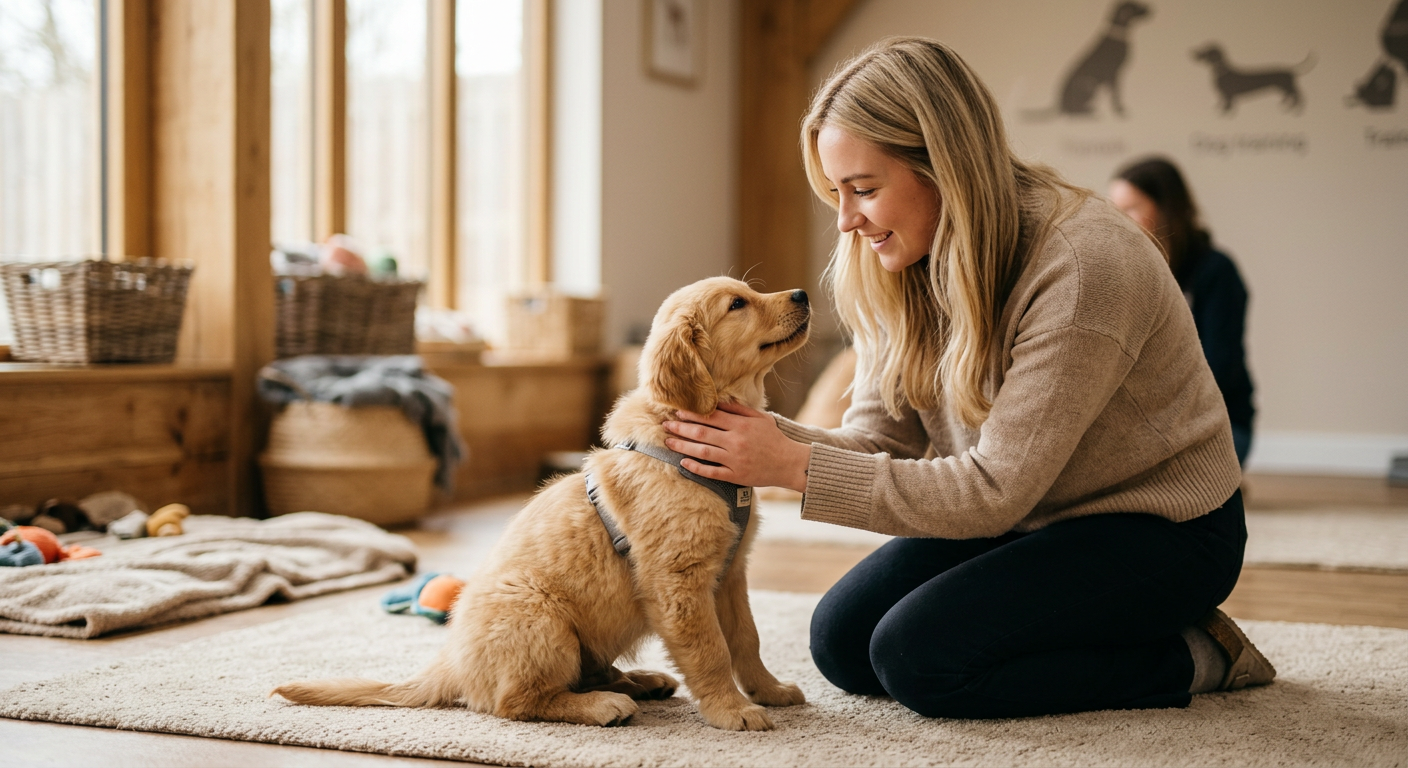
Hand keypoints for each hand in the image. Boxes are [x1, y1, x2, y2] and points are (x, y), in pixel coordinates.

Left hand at [662, 402, 811, 491]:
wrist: (789, 463)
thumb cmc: (774, 438)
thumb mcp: (760, 418)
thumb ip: (738, 410)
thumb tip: (717, 402)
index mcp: (741, 425)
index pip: (711, 417)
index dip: (692, 414)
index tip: (678, 412)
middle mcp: (736, 441)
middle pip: (702, 433)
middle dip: (681, 428)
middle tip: (665, 425)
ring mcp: (735, 460)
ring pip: (703, 452)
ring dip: (683, 446)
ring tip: (669, 441)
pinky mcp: (736, 476)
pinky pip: (712, 472)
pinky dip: (696, 467)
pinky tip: (683, 462)